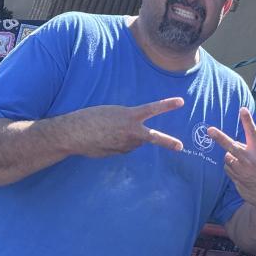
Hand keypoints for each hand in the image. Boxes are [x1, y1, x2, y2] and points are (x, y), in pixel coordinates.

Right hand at [61, 98, 184, 157]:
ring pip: (134, 142)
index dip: (167, 105)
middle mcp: (130, 132)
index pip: (152, 108)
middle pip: (152, 137)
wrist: (74, 133)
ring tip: (110, 131)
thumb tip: (134, 138)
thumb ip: (127, 122)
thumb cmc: (91, 117)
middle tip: (180, 146)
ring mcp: (125, 145)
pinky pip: (123, 148)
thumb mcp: (112, 113)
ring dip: (129, 138)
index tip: (181, 102)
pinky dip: (118, 144)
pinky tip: (104, 139)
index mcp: (130, 116)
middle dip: (167, 142)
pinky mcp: (117, 153)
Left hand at [208, 108, 255, 214]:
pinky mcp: (236, 180)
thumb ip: (252, 150)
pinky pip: (228, 169)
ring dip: (230, 158)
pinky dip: (231, 168)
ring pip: (227, 158)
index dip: (247, 121)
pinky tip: (240, 172)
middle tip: (209, 130)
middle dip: (219, 138)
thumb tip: (237, 146)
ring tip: (241, 164)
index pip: (252, 133)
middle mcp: (249, 160)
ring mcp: (242, 171)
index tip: (242, 109)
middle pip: (231, 146)